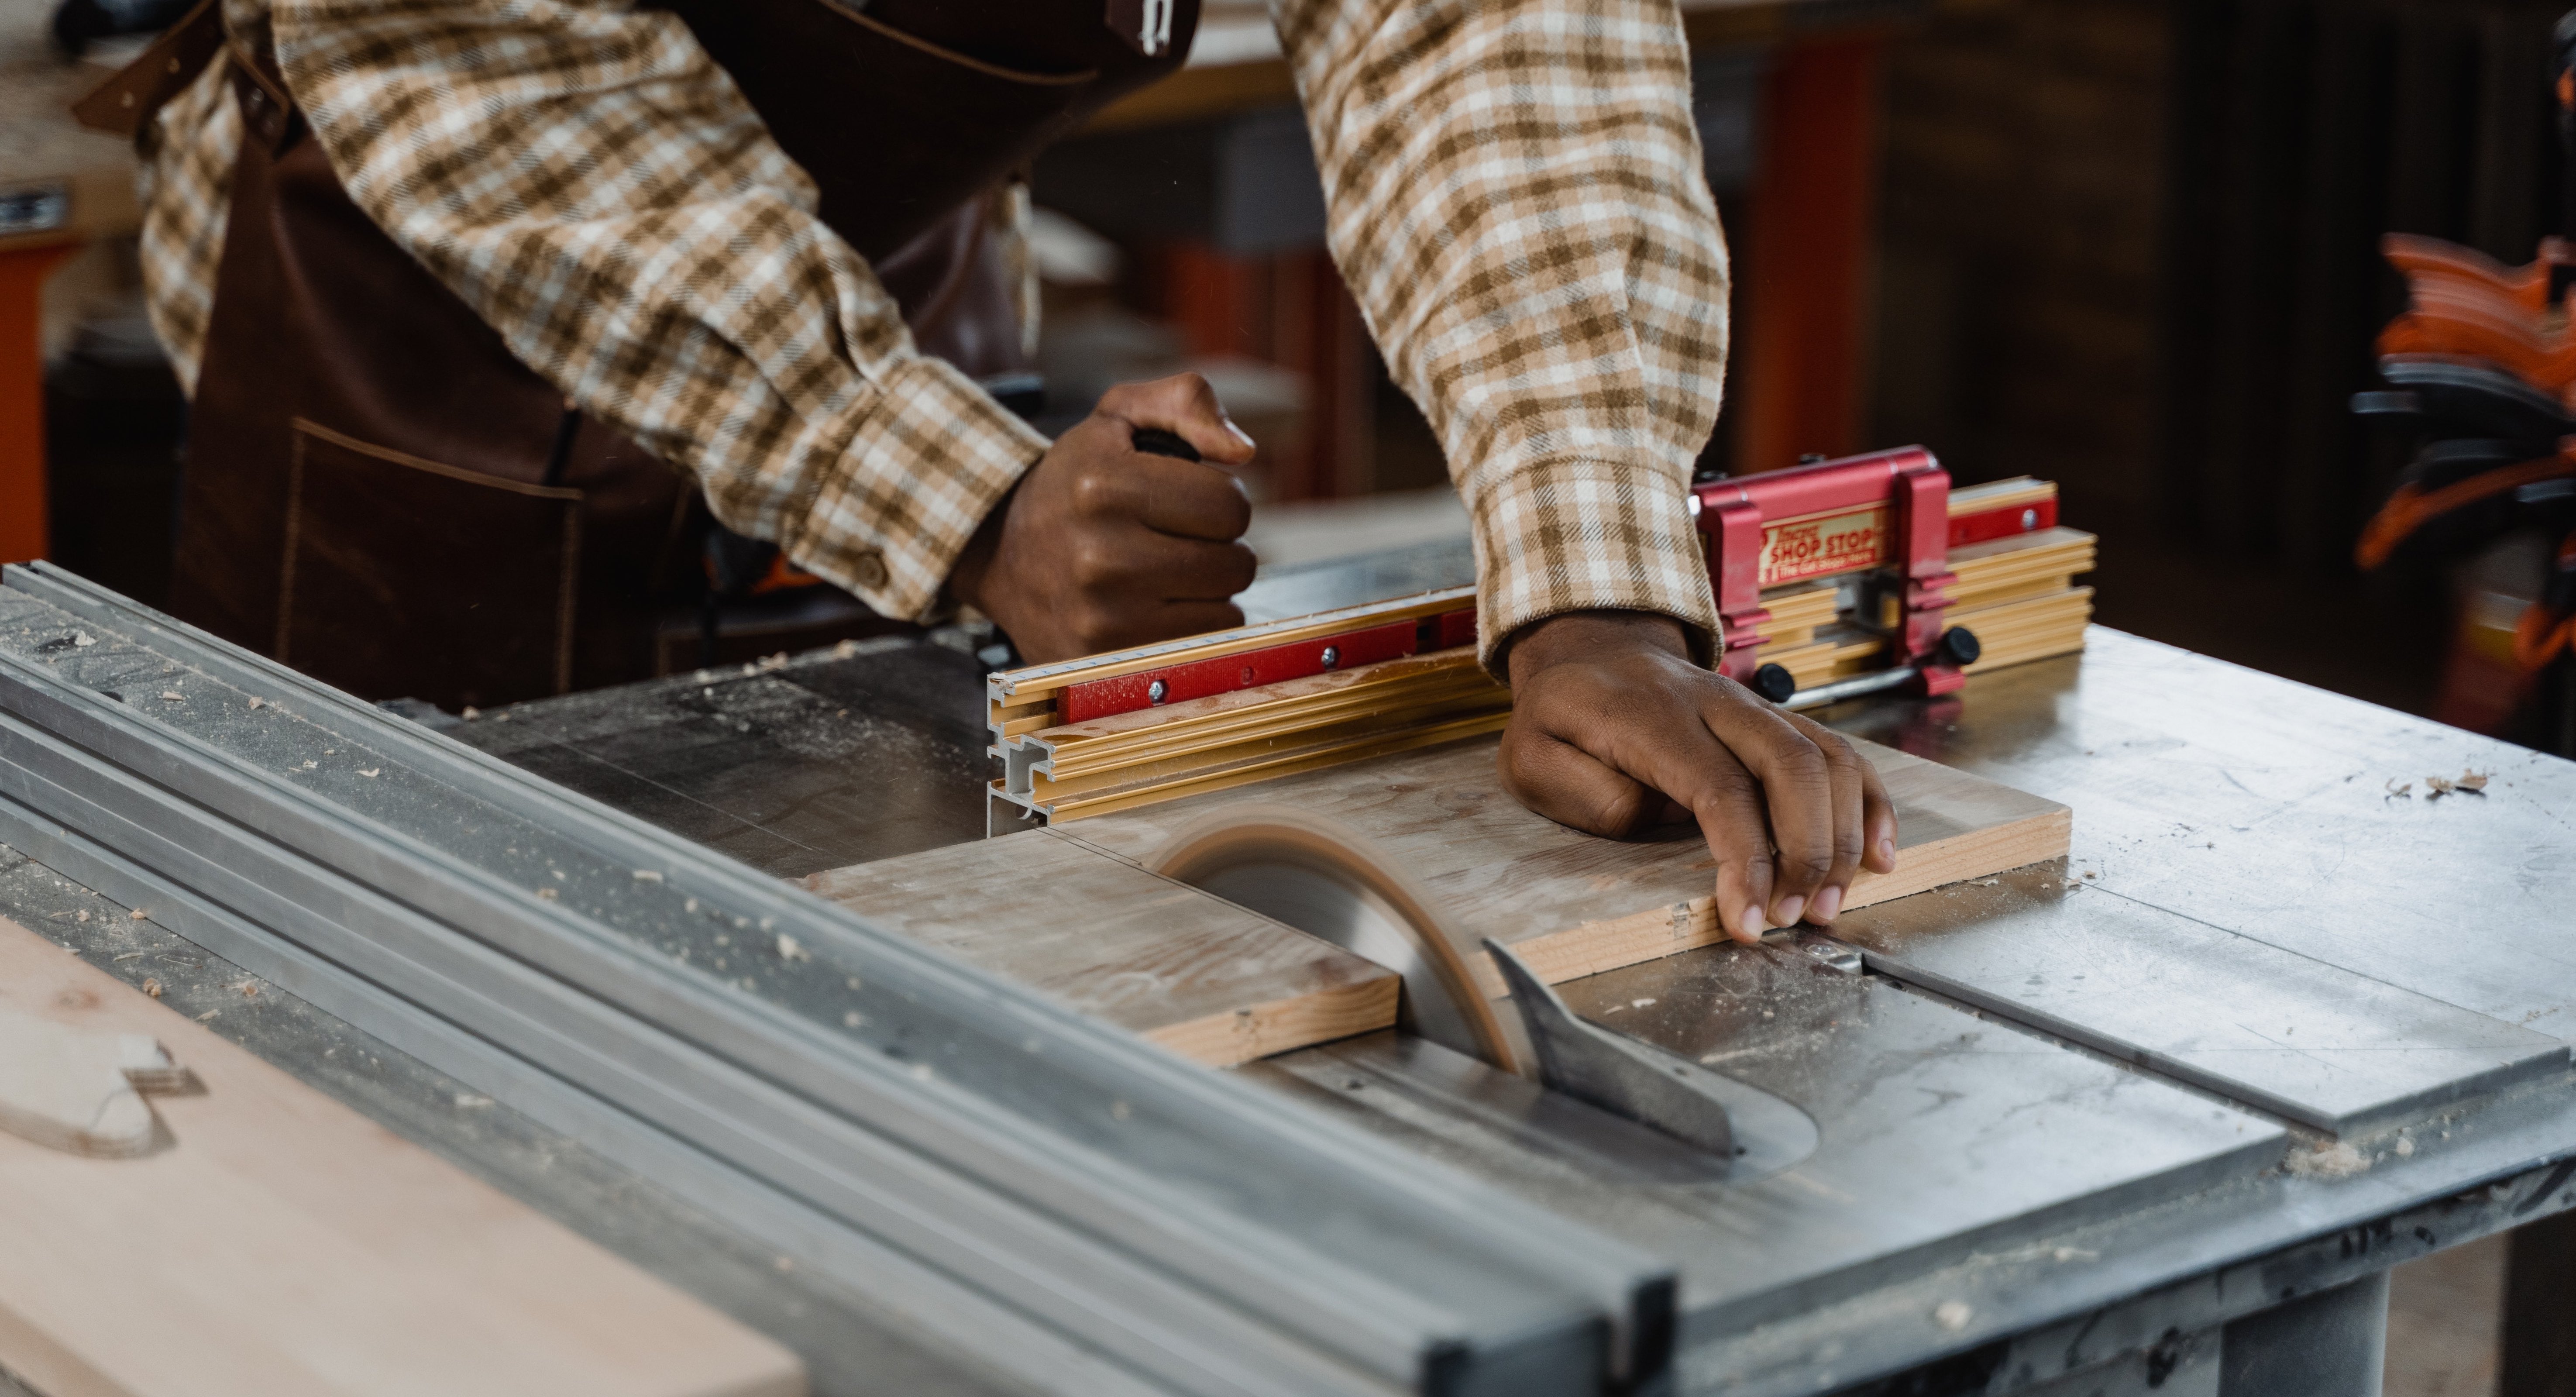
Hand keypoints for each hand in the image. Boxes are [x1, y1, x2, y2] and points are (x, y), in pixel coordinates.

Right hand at [950, 374, 1259, 662]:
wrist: (999, 551)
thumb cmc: (1076, 480)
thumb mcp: (1118, 417)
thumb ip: (1185, 402)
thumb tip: (1244, 450)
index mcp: (1103, 485)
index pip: (1230, 504)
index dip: (1222, 498)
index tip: (1188, 499)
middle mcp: (1100, 556)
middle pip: (1235, 563)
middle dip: (1219, 546)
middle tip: (1176, 537)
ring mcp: (1102, 617)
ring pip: (1226, 609)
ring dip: (1209, 589)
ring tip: (1164, 570)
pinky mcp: (1107, 659)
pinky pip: (1202, 646)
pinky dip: (1193, 626)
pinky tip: (1154, 605)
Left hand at [1500, 611, 1896, 941]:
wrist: (1587, 650)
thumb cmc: (1559, 716)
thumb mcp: (1533, 760)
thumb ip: (1589, 796)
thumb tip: (1661, 823)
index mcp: (1652, 717)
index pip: (1719, 788)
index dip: (1746, 859)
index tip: (1751, 921)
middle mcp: (1716, 704)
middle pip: (1791, 765)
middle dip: (1809, 851)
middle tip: (1801, 918)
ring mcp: (1754, 707)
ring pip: (1826, 757)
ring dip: (1843, 836)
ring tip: (1830, 903)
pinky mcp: (1776, 719)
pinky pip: (1839, 752)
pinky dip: (1870, 803)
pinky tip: (1879, 854)